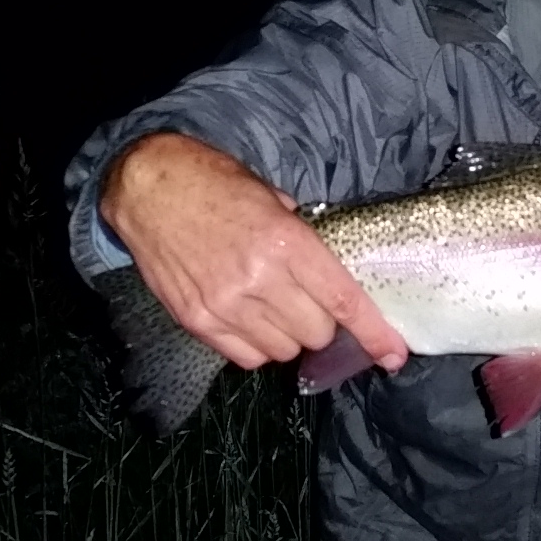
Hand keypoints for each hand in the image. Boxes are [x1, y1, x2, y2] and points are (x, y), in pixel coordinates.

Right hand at [99, 134, 408, 372]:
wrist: (147, 186)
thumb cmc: (213, 182)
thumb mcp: (270, 196)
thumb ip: (302, 238)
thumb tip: (329, 273)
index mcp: (286, 242)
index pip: (343, 301)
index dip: (374, 333)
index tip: (394, 354)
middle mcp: (259, 278)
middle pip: (316, 333)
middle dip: (320, 322)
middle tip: (305, 299)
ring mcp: (225, 303)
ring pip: (283, 350)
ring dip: (288, 335)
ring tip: (272, 305)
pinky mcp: (197, 320)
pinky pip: (248, 357)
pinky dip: (257, 345)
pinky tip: (248, 317)